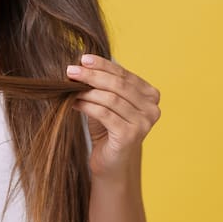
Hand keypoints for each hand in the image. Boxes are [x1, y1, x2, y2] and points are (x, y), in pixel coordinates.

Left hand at [65, 54, 160, 181]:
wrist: (111, 162)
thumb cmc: (108, 129)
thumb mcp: (107, 102)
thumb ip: (102, 84)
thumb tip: (82, 64)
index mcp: (151, 95)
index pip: (124, 74)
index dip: (103, 65)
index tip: (83, 59)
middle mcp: (152, 108)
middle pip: (118, 85)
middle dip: (92, 75)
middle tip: (71, 71)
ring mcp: (144, 123)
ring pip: (111, 98)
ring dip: (87, 91)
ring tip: (70, 87)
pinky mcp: (130, 135)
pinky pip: (104, 114)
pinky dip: (87, 106)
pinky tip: (74, 103)